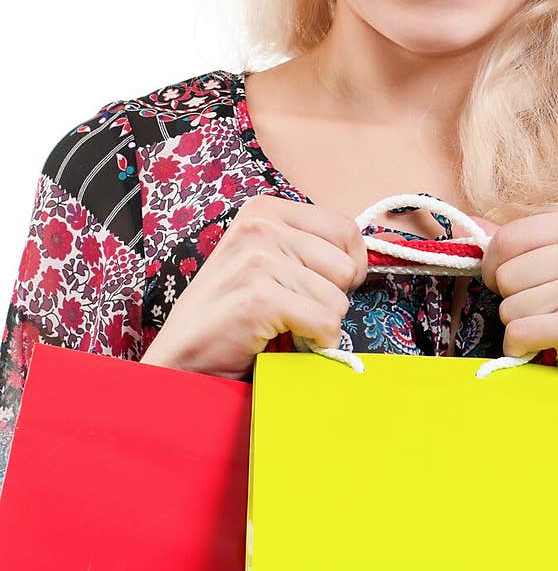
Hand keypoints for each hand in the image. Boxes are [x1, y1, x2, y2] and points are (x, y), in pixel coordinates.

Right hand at [139, 195, 368, 378]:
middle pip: (347, 265)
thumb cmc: (231, 316)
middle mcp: (260, 225)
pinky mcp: (259, 297)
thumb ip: (308, 249)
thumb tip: (362, 258)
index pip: (346, 229)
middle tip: (294, 312)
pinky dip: (314, 344)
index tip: (319, 287)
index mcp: (265, 209)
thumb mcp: (269, 262)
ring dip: (319, 324)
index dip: (346, 268)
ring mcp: (257, 259)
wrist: (182, 361)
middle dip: (332, 298)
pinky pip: (325, 323)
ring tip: (282, 327)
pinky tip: (283, 344)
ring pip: (338, 299)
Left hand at [479, 209, 557, 415]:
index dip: (497, 266)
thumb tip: (466, 225)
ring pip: (509, 305)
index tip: (517, 284)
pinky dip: (522, 348)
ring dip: (521, 327)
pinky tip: (547, 348)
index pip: (509, 235)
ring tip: (556, 330)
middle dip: (513, 300)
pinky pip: (519, 333)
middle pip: (505, 272)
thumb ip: (529, 245)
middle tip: (546, 313)